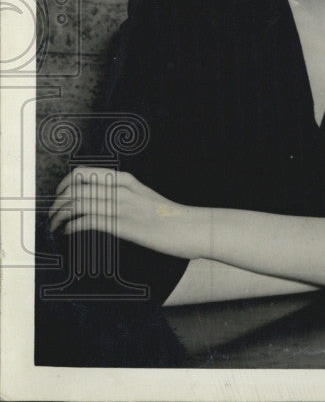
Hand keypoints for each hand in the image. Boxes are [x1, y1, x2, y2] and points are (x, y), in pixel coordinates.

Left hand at [48, 167, 203, 258]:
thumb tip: (102, 202)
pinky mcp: (123, 225)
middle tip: (51, 216)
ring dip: (59, 217)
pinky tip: (69, 233)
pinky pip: (87, 221)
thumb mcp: (146, 198)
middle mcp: (122, 190)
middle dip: (56, 203)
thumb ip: (125, 196)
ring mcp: (122, 207)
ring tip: (54, 227)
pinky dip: (72, 227)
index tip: (58, 197)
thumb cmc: (170, 217)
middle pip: (76, 189)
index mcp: (126, 181)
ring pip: (78, 204)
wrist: (191, 227)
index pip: (84, 173)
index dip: (64, 184)